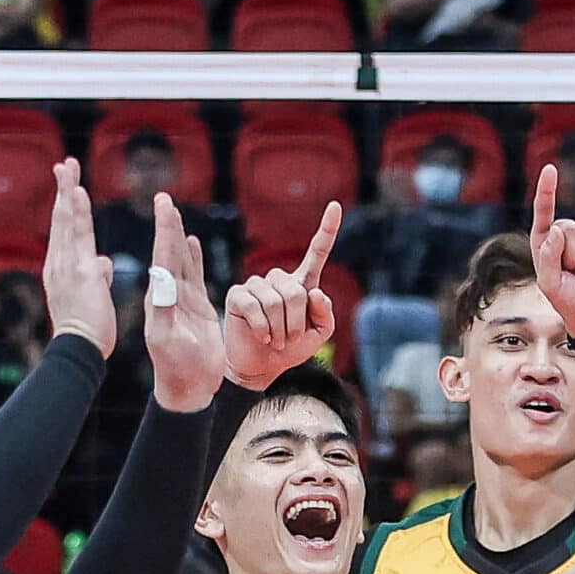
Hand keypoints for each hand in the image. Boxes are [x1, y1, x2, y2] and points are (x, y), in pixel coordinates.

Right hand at [41, 157, 120, 358]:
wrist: (78, 348)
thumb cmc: (86, 329)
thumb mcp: (91, 296)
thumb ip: (96, 275)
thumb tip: (104, 263)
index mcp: (61, 269)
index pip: (64, 231)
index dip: (65, 207)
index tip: (68, 186)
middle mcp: (59, 262)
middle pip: (60, 218)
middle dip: (62, 189)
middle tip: (64, 163)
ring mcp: (67, 265)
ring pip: (65, 220)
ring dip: (67, 191)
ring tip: (69, 167)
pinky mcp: (79, 270)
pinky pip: (78, 235)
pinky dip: (75, 211)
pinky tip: (77, 192)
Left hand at [145, 191, 230, 408]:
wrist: (189, 388)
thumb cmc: (176, 368)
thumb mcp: (167, 339)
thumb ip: (164, 310)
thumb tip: (162, 282)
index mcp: (159, 299)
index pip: (162, 257)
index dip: (164, 230)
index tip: (162, 205)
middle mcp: (168, 295)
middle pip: (169, 252)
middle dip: (168, 225)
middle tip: (163, 197)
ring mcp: (183, 300)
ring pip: (181, 260)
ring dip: (178, 235)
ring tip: (173, 211)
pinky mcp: (197, 307)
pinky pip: (195, 275)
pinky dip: (194, 256)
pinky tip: (193, 240)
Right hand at [220, 200, 340, 387]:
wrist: (261, 367)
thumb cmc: (290, 349)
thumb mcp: (318, 335)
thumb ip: (325, 315)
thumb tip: (316, 293)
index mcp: (302, 284)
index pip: (317, 253)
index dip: (327, 230)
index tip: (336, 206)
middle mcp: (279, 280)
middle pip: (296, 292)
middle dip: (296, 322)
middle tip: (289, 339)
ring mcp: (256, 285)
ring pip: (276, 301)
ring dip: (280, 329)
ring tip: (275, 340)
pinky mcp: (238, 295)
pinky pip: (256, 307)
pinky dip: (263, 329)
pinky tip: (262, 337)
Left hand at [528, 164, 574, 336]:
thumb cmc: (567, 298)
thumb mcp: (549, 283)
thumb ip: (547, 257)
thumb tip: (558, 229)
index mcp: (545, 240)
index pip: (544, 211)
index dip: (547, 190)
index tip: (550, 169)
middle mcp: (566, 232)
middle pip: (568, 226)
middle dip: (571, 254)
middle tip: (573, 271)